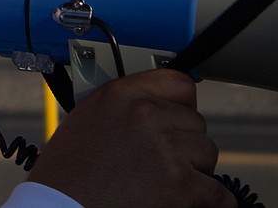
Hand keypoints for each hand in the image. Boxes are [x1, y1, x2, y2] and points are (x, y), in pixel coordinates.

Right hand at [27, 69, 235, 207]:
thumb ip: (122, 109)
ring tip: (170, 183)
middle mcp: (146, 114)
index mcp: (121, 94)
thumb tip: (154, 110)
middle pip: (196, 122)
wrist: (58, 206)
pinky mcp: (180, 183)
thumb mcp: (86, 121)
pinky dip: (214, 201)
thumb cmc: (66, 173)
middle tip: (165, 161)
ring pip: (208, 153)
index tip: (180, 117)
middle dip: (185, 143)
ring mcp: (166, 147)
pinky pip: (219, 192)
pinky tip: (198, 202)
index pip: (178, 83)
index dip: (182, 104)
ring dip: (195, 170)